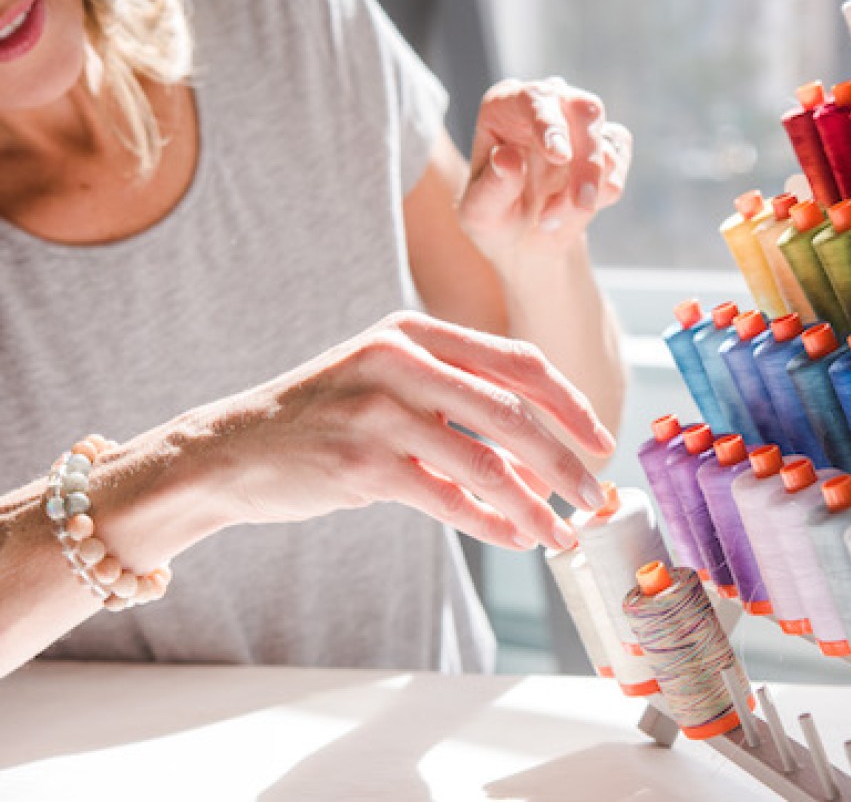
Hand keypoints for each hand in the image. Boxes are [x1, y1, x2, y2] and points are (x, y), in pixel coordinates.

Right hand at [174, 311, 615, 551]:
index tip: (601, 441)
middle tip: (596, 496)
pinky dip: (489, 523)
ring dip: (534, 505)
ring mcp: (378, 409)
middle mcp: (400, 360)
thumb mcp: (391, 386)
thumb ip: (460, 404)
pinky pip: (447, 499)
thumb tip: (543, 461)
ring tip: (561, 534)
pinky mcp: (360, 462)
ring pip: (485, 463)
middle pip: (513, 412)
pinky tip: (515, 538)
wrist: (230, 450)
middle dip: (565, 461)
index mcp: (416, 331)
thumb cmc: (326, 420)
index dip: (570, 403)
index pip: (519, 361)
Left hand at [458, 77, 631, 262]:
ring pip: (605, 144)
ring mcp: (579, 124)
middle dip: (587, 161)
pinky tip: (573, 211)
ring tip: (548, 220)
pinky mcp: (606, 145)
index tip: (559, 157)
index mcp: (506, 105)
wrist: (521, 237)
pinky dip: (602, 194)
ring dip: (584, 193)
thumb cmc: (494, 216)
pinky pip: (618, 163)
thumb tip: (507, 158)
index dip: (549, 124)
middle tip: (582, 204)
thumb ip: (491, 187)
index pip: (534, 98)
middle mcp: (547, 105)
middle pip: (584, 111)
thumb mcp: (481, 212)